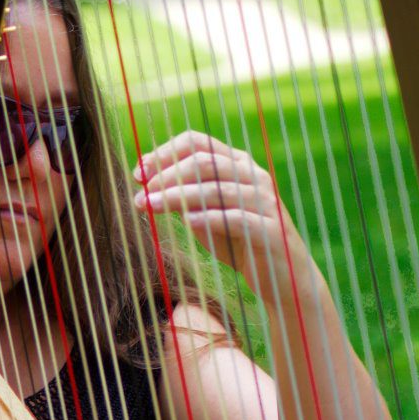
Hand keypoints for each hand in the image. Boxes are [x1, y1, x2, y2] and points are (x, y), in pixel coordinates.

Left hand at [131, 130, 310, 293]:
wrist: (280, 278)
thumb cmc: (237, 242)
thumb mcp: (204, 215)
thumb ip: (182, 197)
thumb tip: (145, 182)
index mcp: (237, 164)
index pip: (198, 142)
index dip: (164, 153)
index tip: (138, 173)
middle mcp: (253, 175)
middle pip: (203, 161)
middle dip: (166, 176)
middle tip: (140, 194)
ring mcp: (265, 201)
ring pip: (215, 188)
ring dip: (176, 196)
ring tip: (149, 206)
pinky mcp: (271, 229)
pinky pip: (236, 218)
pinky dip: (209, 217)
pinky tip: (186, 221)